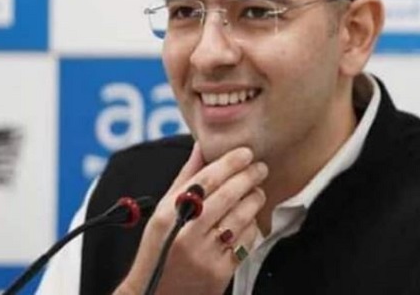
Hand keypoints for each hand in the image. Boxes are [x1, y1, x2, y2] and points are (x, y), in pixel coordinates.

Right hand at [116, 143, 267, 294]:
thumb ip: (185, 179)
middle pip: (228, 195)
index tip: (246, 152)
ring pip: (242, 217)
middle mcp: (187, 233)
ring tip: (257, 192)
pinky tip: (248, 220)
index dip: (230, 162)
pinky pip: (246, 241)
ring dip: (255, 200)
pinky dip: (252, 227)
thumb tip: (201, 147)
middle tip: (260, 168)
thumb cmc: (159, 249)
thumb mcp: (163, 212)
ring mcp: (205, 255)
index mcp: (170, 214)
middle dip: (249, 177)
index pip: (206, 179)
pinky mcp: (221, 273)